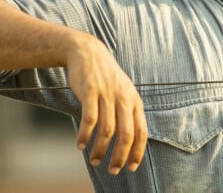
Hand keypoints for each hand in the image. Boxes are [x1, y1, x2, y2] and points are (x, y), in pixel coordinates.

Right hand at [65, 34, 147, 174]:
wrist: (87, 51)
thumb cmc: (105, 76)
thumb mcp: (123, 91)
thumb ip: (127, 112)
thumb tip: (130, 141)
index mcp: (134, 100)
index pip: (141, 131)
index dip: (137, 152)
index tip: (131, 168)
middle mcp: (124, 97)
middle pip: (126, 134)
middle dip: (120, 157)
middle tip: (113, 170)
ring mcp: (107, 94)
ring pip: (108, 130)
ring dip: (100, 149)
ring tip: (94, 160)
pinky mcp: (91, 91)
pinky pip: (90, 119)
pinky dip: (85, 135)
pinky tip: (80, 145)